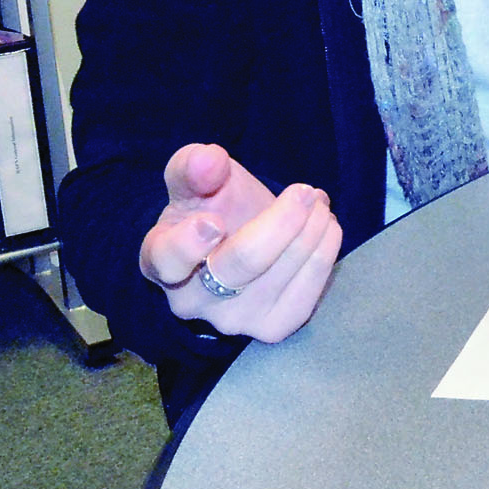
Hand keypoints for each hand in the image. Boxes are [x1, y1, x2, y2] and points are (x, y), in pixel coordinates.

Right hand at [138, 143, 343, 342]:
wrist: (236, 238)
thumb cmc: (209, 206)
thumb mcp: (194, 178)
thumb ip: (195, 166)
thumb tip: (210, 160)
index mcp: (161, 259)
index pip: (167, 260)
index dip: (188, 245)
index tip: (214, 222)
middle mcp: (192, 300)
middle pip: (242, 263)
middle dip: (282, 221)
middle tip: (305, 191)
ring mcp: (232, 320)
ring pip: (280, 275)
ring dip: (311, 231)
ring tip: (318, 202)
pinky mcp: (270, 328)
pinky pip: (305, 297)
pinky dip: (323, 256)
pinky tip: (326, 228)